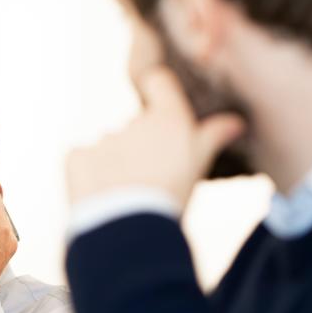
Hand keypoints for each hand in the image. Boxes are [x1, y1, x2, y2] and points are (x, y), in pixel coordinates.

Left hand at [66, 67, 245, 210]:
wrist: (130, 230)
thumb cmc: (171, 197)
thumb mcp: (197, 165)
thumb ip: (212, 137)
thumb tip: (235, 122)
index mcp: (168, 119)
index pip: (159, 82)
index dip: (158, 92)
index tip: (160, 113)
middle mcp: (134, 122)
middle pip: (136, 127)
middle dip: (141, 148)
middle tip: (149, 181)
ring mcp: (103, 139)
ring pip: (110, 146)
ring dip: (114, 164)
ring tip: (126, 196)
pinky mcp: (76, 157)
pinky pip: (81, 160)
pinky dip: (88, 175)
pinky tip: (100, 196)